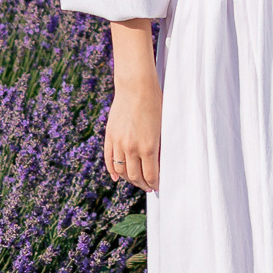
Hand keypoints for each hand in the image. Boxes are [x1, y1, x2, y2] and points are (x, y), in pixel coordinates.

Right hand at [104, 28, 162, 189]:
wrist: (136, 86)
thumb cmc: (155, 103)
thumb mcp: (162, 127)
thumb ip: (159, 146)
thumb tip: (159, 163)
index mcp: (149, 147)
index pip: (151, 176)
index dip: (155, 184)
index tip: (158, 186)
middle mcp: (132, 148)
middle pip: (135, 176)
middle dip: (143, 184)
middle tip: (148, 186)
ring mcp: (119, 142)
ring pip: (121, 171)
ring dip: (129, 179)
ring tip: (136, 181)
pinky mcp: (110, 136)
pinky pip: (109, 159)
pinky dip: (112, 171)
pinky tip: (117, 177)